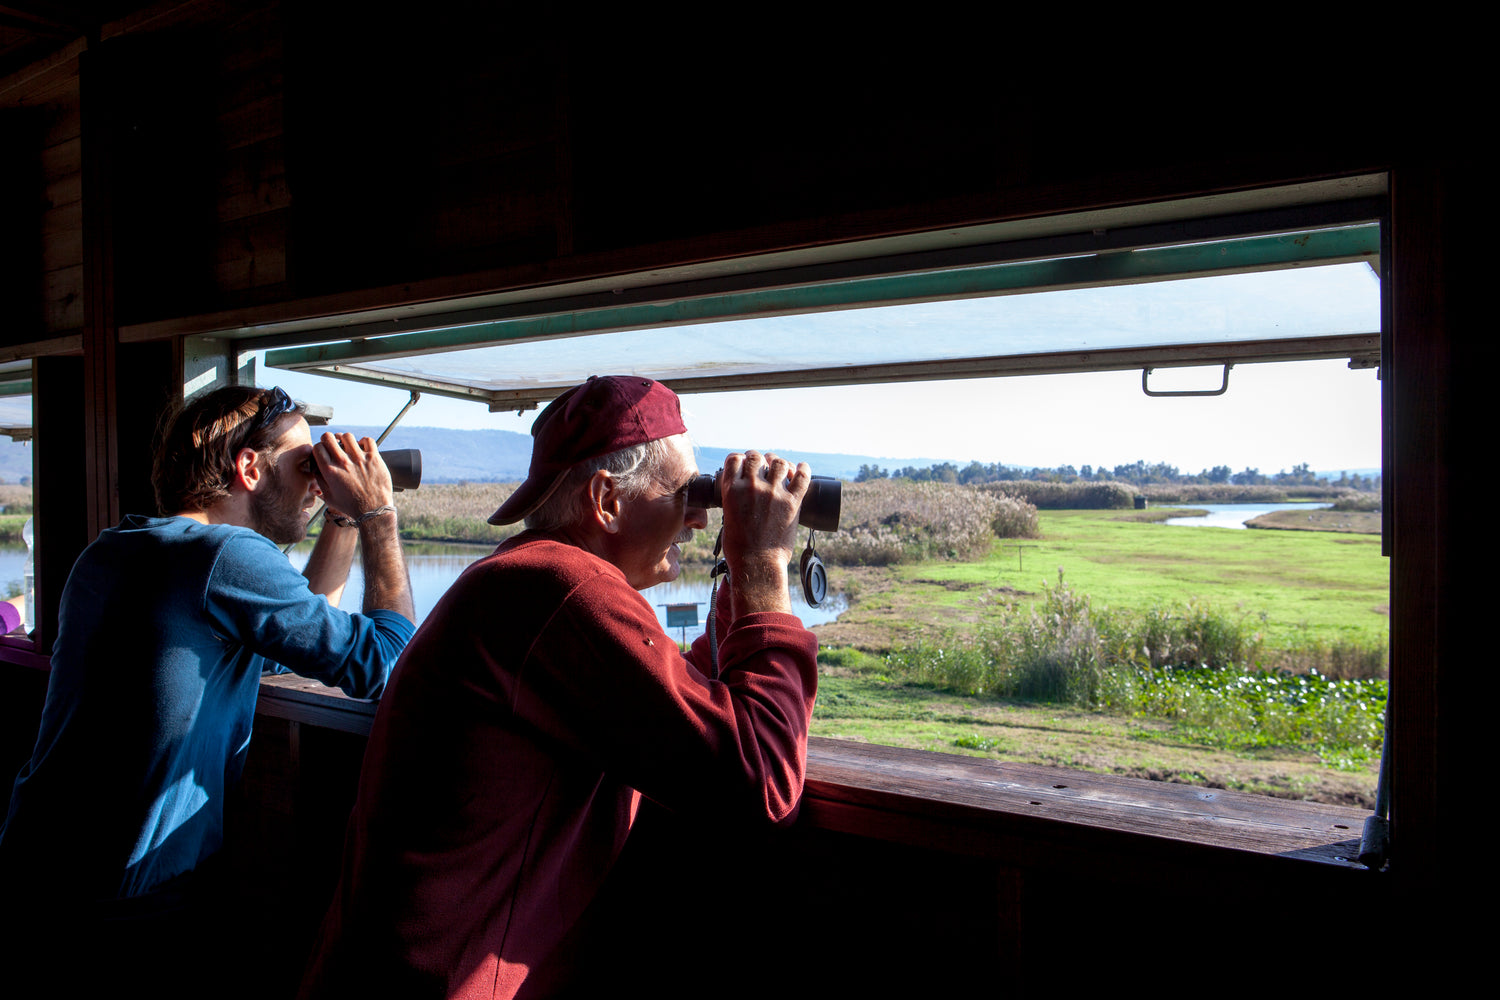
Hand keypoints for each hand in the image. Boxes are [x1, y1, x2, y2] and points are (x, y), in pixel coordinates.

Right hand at [312, 432, 393, 518]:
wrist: (373, 510)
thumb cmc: (350, 506)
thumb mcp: (328, 497)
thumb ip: (319, 480)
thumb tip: (316, 467)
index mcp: (330, 471)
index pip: (318, 447)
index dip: (318, 447)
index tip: (323, 451)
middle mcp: (344, 462)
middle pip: (329, 437)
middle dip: (328, 439)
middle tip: (332, 444)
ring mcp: (360, 459)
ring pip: (347, 436)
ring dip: (345, 439)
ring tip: (347, 445)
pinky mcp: (374, 458)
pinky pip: (367, 440)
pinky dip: (363, 441)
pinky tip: (362, 447)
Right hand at [719, 451, 810, 615]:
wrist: (756, 564)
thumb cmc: (739, 547)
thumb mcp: (727, 517)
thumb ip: (735, 499)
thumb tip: (743, 491)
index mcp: (732, 490)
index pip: (735, 459)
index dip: (741, 459)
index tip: (745, 464)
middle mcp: (752, 487)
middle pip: (757, 456)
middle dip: (760, 459)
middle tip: (764, 467)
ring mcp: (774, 493)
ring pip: (779, 462)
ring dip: (780, 464)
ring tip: (782, 470)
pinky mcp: (793, 502)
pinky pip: (803, 476)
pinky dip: (803, 469)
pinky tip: (802, 468)